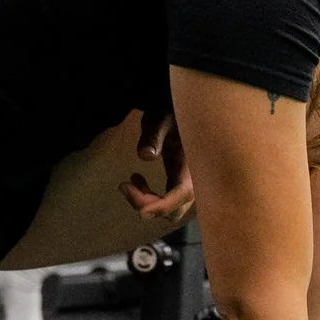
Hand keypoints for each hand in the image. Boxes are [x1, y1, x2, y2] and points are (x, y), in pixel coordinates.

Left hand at [122, 113, 191, 227]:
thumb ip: (154, 134)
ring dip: (148, 202)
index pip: (184, 193)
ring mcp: (188, 182)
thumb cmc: (171, 110)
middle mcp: (195, 178)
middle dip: (149, 205)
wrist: (181, 108)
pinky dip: (149, 197)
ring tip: (129, 182)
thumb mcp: (161, 118)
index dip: (164, 206)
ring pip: (170, 210)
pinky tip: (136, 178)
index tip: (141, 212)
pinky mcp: (179, 182)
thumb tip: (145, 155)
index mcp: (195, 163)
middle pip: (175, 210)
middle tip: (124, 186)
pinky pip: (166, 200)